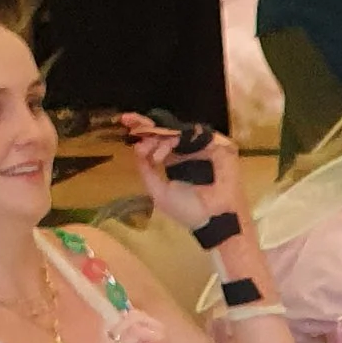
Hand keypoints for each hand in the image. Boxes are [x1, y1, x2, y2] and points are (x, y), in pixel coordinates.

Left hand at [118, 115, 243, 233]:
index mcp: (174, 160)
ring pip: (177, 131)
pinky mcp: (215, 144)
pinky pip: (192, 133)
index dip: (143, 131)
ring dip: (159, 139)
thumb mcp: (159, 193)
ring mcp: (201, 146)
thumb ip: (146, 171)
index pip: (158, 140)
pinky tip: (162, 156)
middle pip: (165, 130)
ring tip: (152, 156)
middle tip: (131, 126)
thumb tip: (136, 149)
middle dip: (147, 126)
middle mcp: (186, 150)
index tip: (126, 123)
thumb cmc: (189, 211)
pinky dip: (175, 140)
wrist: (214, 219)